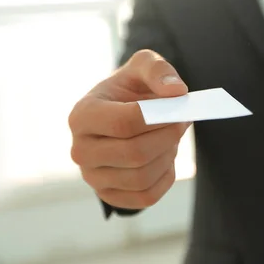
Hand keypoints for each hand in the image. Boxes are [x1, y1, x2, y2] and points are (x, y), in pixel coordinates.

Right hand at [68, 49, 191, 208]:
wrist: (123, 114)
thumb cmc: (131, 89)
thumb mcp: (142, 66)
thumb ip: (159, 70)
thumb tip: (177, 92)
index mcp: (82, 115)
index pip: (124, 123)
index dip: (159, 118)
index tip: (179, 107)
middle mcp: (80, 150)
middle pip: (134, 154)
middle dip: (167, 138)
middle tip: (183, 122)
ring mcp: (92, 177)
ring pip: (141, 177)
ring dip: (166, 157)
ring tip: (170, 138)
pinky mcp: (108, 195)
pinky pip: (145, 197)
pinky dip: (164, 178)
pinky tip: (165, 158)